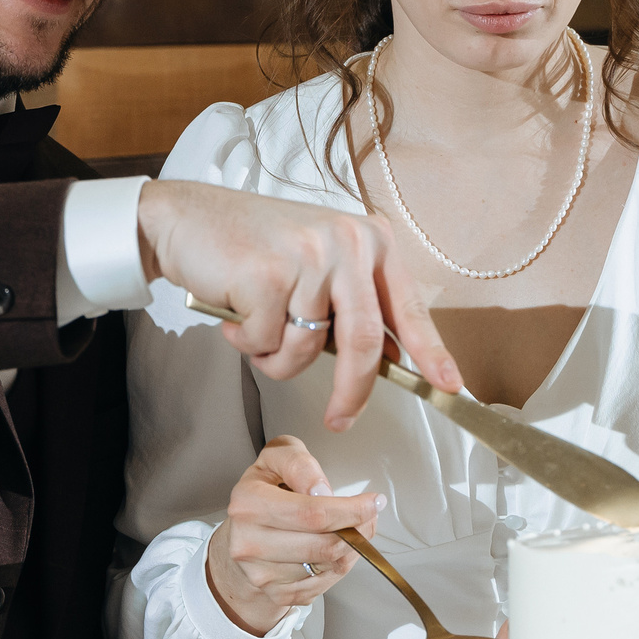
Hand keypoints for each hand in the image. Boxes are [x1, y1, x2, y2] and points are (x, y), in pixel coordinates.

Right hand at [136, 179, 458, 430]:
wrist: (187, 219)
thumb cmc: (253, 248)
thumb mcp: (318, 264)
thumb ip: (353, 304)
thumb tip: (389, 358)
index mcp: (368, 240)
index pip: (407, 308)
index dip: (431, 353)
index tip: (451, 386)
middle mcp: (345, 243)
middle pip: (363, 341)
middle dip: (351, 391)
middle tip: (340, 419)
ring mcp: (307, 257)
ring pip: (306, 350)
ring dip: (276, 357)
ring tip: (256, 325)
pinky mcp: (267, 275)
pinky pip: (267, 343)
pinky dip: (248, 343)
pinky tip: (236, 311)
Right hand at [208, 436, 382, 635]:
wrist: (243, 533)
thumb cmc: (266, 491)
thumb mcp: (278, 458)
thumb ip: (299, 464)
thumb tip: (321, 490)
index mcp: (249, 504)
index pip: (312, 513)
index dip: (351, 510)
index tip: (373, 502)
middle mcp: (249, 543)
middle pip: (325, 545)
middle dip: (358, 529)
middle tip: (369, 514)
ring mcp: (262, 574)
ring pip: (329, 566)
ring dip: (352, 547)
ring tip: (350, 528)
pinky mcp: (277, 593)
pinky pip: (324, 583)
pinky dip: (340, 565)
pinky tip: (335, 548)